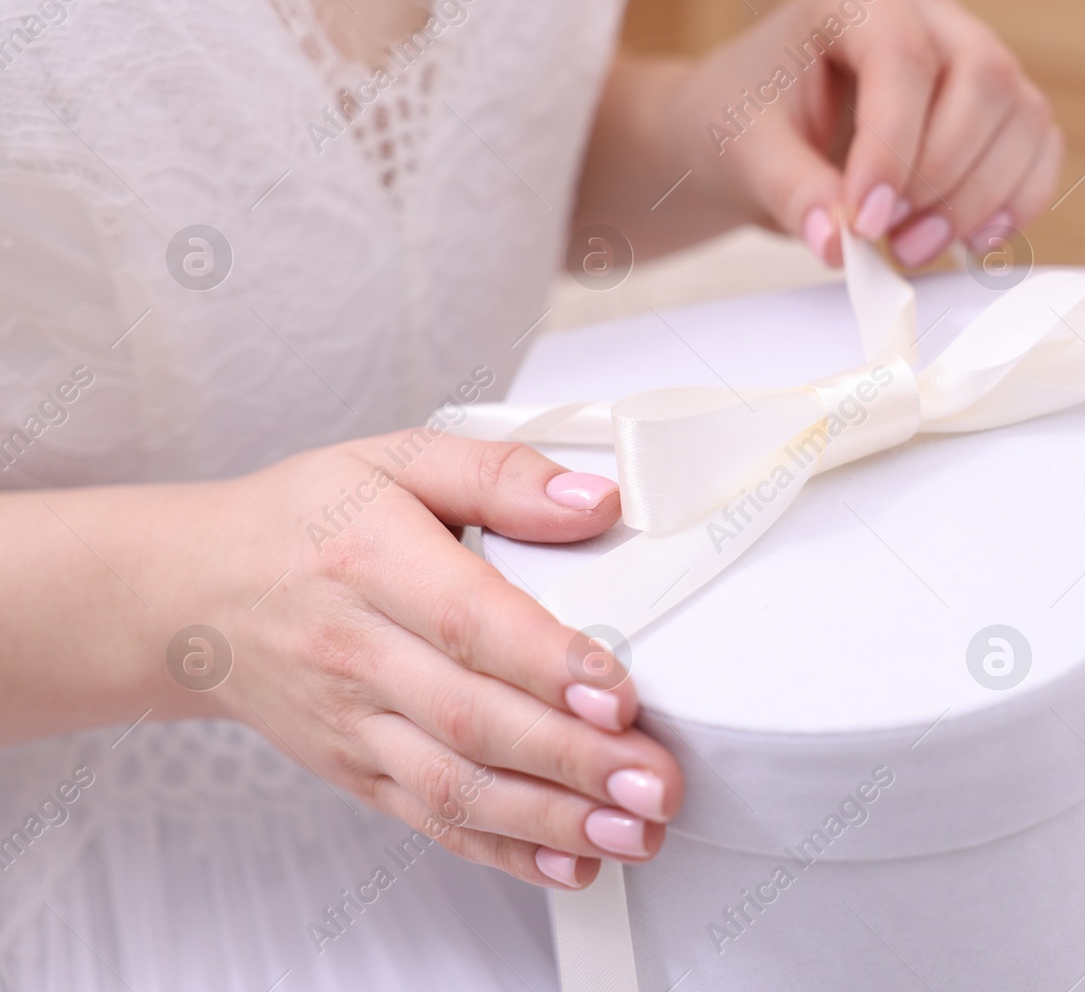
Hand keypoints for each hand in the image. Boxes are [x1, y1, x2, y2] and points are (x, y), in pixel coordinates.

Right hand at [190, 432, 682, 889]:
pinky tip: (568, 862)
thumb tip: (596, 500)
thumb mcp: (396, 458)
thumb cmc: (304, 522)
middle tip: (654, 783)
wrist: (195, 593)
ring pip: (454, 785)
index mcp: (372, 562)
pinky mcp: (356, 770)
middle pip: (472, 718)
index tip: (619, 693)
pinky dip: (502, 850)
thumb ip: (501, 475)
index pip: (467, 620)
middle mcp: (358, 653)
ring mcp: (354, 723)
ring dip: (551, 819)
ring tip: (632, 832)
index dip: (546, 663)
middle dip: (574, 760)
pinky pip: (430, 819)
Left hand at [665, 0, 1061, 268]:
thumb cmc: (748, 119)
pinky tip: (970, 241)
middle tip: (889, 238)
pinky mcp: (995, 109)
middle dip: (944, 176)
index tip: (864, 219)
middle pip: (985, 81)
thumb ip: (793, 194)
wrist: (756, 134)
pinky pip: (1038, 147)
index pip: (904, 59)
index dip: (893, 148)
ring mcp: (971, 57)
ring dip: (980, 199)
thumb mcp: (747, 153)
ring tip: (912, 248)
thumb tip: (838, 243)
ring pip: (1022, 117)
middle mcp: (930, 14)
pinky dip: (1017, 202)